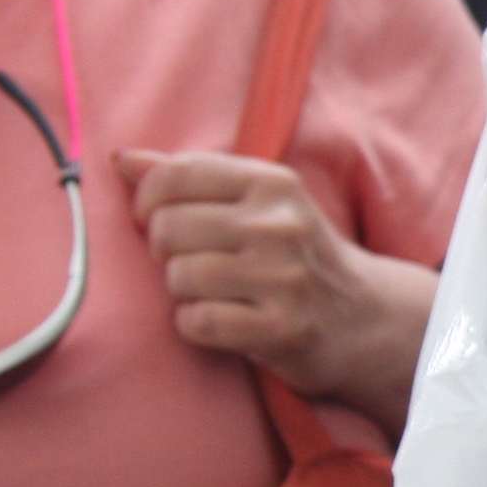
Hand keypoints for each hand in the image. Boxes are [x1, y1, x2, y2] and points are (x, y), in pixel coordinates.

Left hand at [116, 148, 435, 426]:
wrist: (365, 318)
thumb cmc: (296, 256)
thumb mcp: (259, 203)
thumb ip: (191, 178)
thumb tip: (121, 159)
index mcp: (271, 183)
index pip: (175, 174)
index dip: (147, 200)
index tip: (156, 219)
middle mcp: (279, 223)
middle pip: (167, 228)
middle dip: (166, 252)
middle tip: (195, 263)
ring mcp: (282, 276)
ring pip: (178, 276)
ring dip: (182, 292)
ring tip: (213, 293)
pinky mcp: (280, 327)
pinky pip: (196, 321)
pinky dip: (195, 325)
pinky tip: (220, 321)